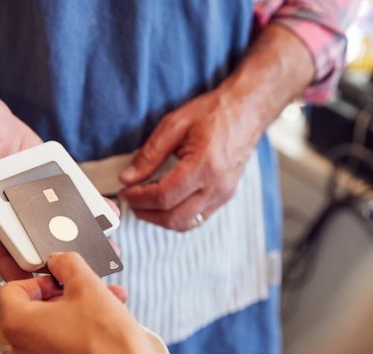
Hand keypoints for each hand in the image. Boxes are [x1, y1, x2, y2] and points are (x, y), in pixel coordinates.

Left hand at [0, 252, 164, 353]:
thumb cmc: (107, 341)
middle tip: (93, 294)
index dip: (40, 281)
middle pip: (35, 313)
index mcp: (19, 323)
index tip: (61, 282)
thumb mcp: (89, 286)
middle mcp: (20, 352)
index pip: (12, 290)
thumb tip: (59, 260)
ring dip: (76, 319)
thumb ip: (68, 264)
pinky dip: (76, 344)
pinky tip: (102, 338)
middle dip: (67, 299)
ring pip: (51, 335)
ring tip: (108, 313)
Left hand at [119, 87, 259, 230]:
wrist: (247, 111)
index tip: (125, 191)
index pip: (164, 196)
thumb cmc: (214, 113)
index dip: (139, 198)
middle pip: (174, 218)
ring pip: (186, 223)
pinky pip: (198, 218)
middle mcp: (217, 186)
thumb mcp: (174, 125)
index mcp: (205, 166)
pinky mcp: (226, 197)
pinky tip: (165, 203)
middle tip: (131, 201)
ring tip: (145, 204)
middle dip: (146, 213)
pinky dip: (177, 216)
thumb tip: (128, 178)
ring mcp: (224, 194)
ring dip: (161, 219)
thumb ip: (149, 154)